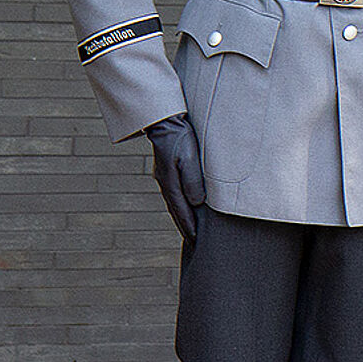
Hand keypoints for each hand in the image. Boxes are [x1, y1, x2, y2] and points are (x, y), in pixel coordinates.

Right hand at [144, 114, 204, 242]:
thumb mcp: (189, 158)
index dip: (189, 225)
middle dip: (184, 225)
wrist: (167, 120)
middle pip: (175, 209)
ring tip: (190, 228)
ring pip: (174, 201)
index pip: (181, 209)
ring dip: (182, 215)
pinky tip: (186, 205)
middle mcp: (165, 181)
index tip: (197, 239)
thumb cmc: (180, 138)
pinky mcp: (168, 169)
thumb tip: (197, 202)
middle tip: (194, 241)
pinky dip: (181, 203)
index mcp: (170, 182)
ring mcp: (165, 176)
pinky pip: (175, 192)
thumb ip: (193, 180)